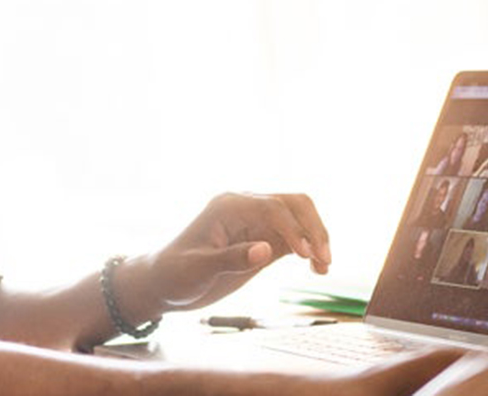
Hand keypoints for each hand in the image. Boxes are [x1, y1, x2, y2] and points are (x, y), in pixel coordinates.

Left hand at [124, 192, 330, 315]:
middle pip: (293, 204)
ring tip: (324, 267)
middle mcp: (246, 207)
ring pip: (299, 217)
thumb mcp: (197, 269)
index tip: (306, 255)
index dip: (292, 228)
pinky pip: (295, 237)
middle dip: (312, 228)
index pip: (271, 207)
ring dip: (316, 237)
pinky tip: (317, 269)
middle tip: (324, 260)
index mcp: (228, 206)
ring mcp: (257, 223)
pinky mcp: (264, 240)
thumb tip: (266, 250)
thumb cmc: (174, 273)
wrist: (163, 283)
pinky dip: (310, 249)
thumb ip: (230, 259)